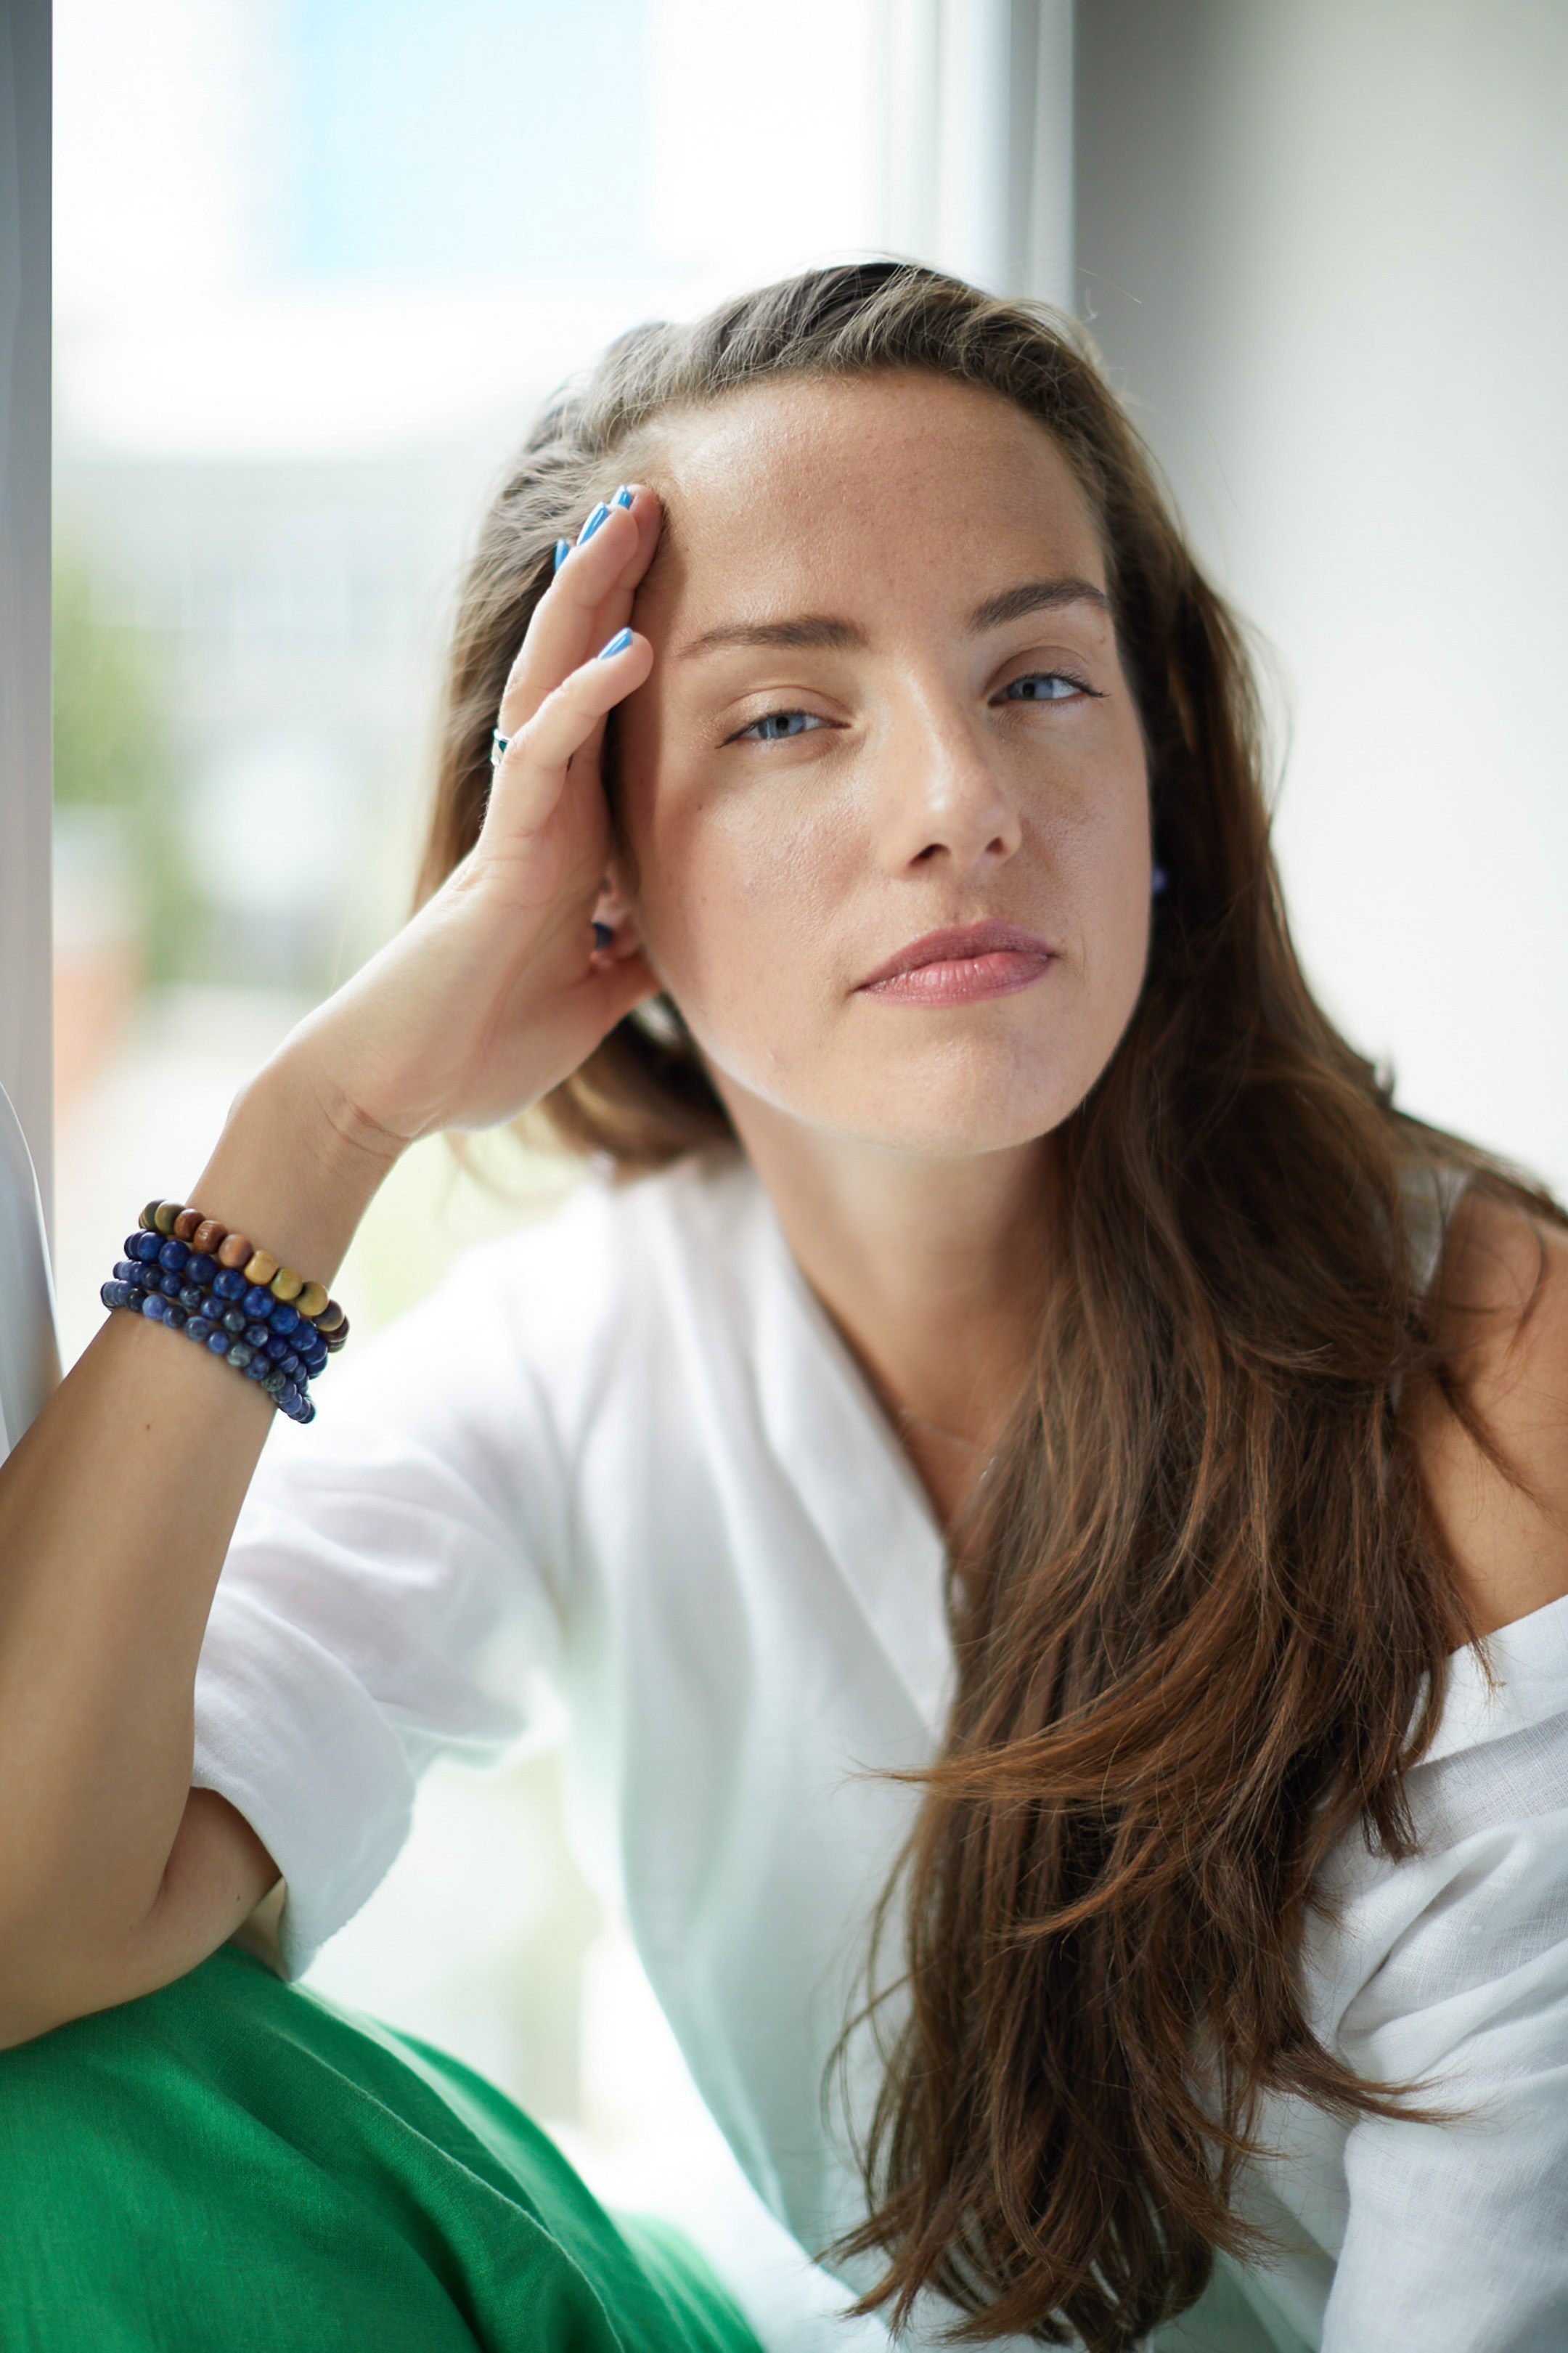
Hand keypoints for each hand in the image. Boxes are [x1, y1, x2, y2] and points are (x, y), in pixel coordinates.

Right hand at [283, 487, 662, 1150]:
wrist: (401, 1093)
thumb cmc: (482, 1045)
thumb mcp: (594, 997)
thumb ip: (633, 954)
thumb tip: (678, 941)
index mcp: (570, 835)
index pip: (604, 711)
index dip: (631, 635)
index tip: (678, 570)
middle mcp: (542, 811)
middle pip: (574, 667)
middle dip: (610, 580)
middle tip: (649, 494)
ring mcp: (517, 823)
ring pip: (550, 681)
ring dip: (591, 597)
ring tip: (629, 515)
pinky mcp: (500, 853)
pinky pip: (545, 756)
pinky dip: (587, 698)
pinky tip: (632, 644)